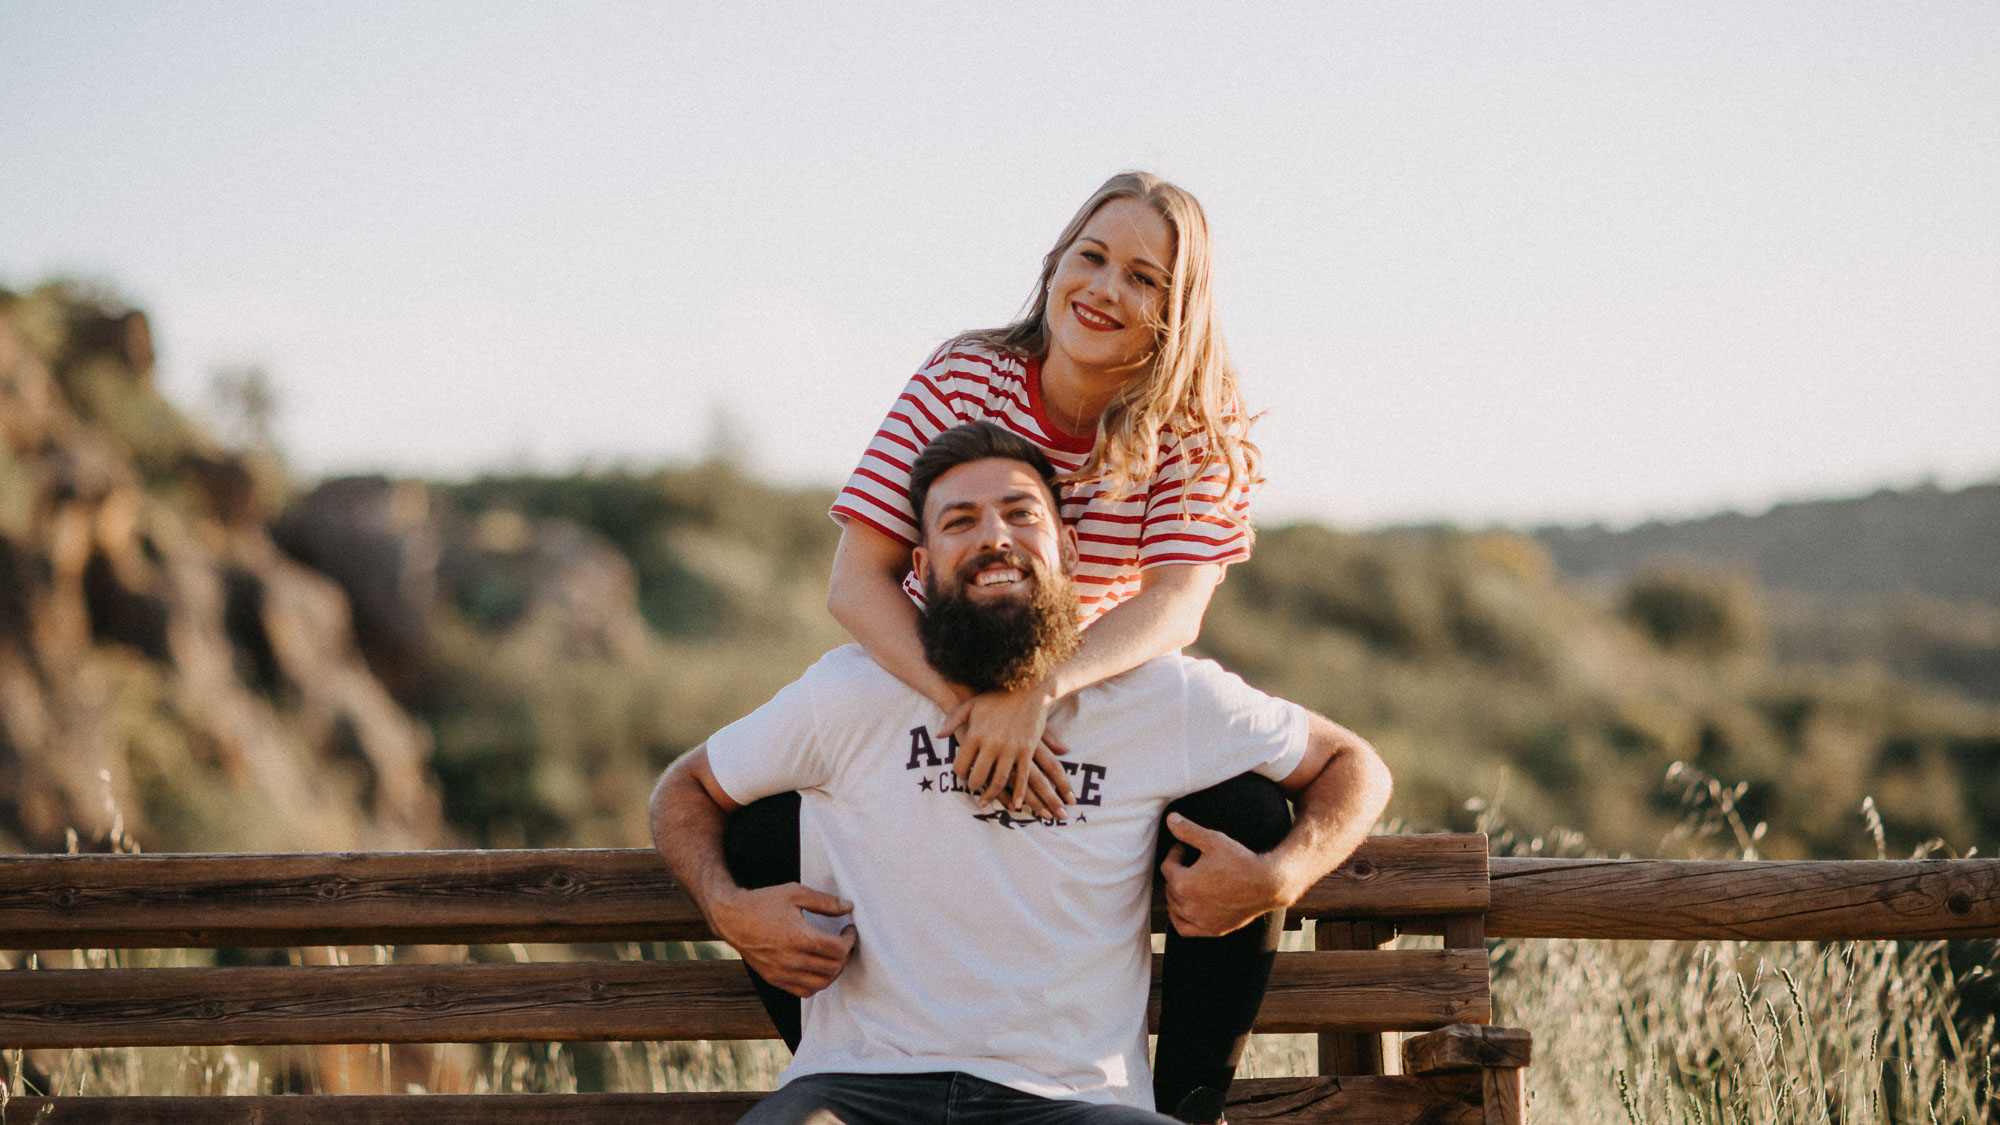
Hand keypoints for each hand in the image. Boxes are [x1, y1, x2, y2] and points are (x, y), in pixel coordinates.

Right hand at [710, 883, 856, 996]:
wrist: (731, 918)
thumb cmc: (762, 903)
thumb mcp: (795, 893)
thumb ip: (824, 902)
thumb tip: (848, 907)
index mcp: (799, 938)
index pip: (838, 949)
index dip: (850, 939)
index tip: (849, 930)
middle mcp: (791, 960)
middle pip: (833, 968)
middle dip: (845, 955)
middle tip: (844, 942)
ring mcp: (782, 973)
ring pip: (821, 984)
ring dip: (834, 971)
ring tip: (834, 956)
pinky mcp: (775, 979)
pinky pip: (804, 991)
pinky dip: (817, 983)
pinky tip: (817, 968)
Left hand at [940, 685, 1073, 817]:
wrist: (1028, 687)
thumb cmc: (997, 696)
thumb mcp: (971, 704)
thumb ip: (953, 720)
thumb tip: (938, 736)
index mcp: (975, 734)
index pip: (961, 764)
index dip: (959, 774)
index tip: (962, 776)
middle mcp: (991, 744)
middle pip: (978, 777)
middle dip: (975, 787)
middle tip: (975, 791)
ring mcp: (1010, 748)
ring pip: (999, 780)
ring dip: (993, 795)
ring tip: (988, 802)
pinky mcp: (1027, 749)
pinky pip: (1022, 776)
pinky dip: (1019, 793)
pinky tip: (1015, 804)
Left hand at [1158, 813, 1288, 937]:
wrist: (1268, 884)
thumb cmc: (1241, 860)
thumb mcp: (1213, 840)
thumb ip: (1188, 830)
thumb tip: (1170, 818)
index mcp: (1184, 883)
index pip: (1168, 866)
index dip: (1175, 853)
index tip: (1185, 847)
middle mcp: (1188, 906)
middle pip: (1170, 887)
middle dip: (1176, 873)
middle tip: (1188, 862)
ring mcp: (1200, 920)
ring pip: (1174, 907)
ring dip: (1176, 894)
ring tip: (1188, 881)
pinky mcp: (1212, 929)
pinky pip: (1184, 928)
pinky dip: (1181, 918)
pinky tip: (1186, 907)